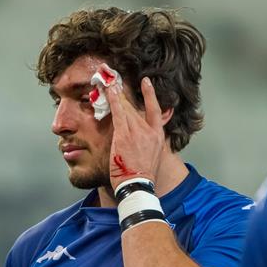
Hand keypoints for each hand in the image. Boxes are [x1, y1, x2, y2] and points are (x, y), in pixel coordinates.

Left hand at [105, 69, 164, 190]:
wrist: (138, 185)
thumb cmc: (143, 176)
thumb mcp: (153, 158)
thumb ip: (149, 145)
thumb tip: (142, 143)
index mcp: (158, 136)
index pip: (155, 111)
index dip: (150, 95)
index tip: (146, 82)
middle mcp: (149, 131)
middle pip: (135, 108)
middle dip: (124, 95)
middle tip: (115, 81)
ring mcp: (136, 132)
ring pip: (126, 109)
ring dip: (116, 95)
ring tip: (109, 82)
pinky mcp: (124, 135)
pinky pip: (118, 114)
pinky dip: (114, 101)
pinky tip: (109, 91)